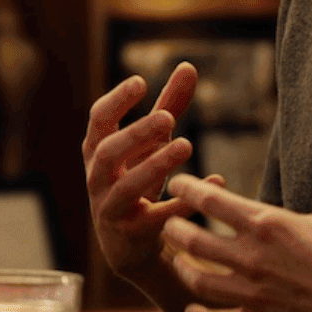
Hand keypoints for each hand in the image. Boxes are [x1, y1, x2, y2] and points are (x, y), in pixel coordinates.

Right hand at [82, 62, 199, 279]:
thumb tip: (188, 66)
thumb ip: (168, 105)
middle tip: (168, 117)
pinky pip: (156, 219)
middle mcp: (98, 179)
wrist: (130, 246)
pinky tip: (214, 181)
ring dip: (155, 165)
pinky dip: (183, 202)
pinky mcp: (131, 235)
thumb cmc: (139, 182)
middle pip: (106, 153)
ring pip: (126, 187)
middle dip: (135, 133)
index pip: (97, 121)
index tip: (140, 82)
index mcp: (99, 152)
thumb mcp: (151, 144)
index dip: (116, 101)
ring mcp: (111, 209)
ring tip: (187, 145)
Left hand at [162, 156, 311, 311]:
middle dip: (174, 230)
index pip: (209, 199)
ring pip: (197, 281)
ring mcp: (254, 291)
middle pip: (192, 239)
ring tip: (176, 263)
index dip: (186, 189)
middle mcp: (252, 256)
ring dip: (181, 271)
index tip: (176, 185)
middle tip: (168, 226)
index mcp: (267, 223)